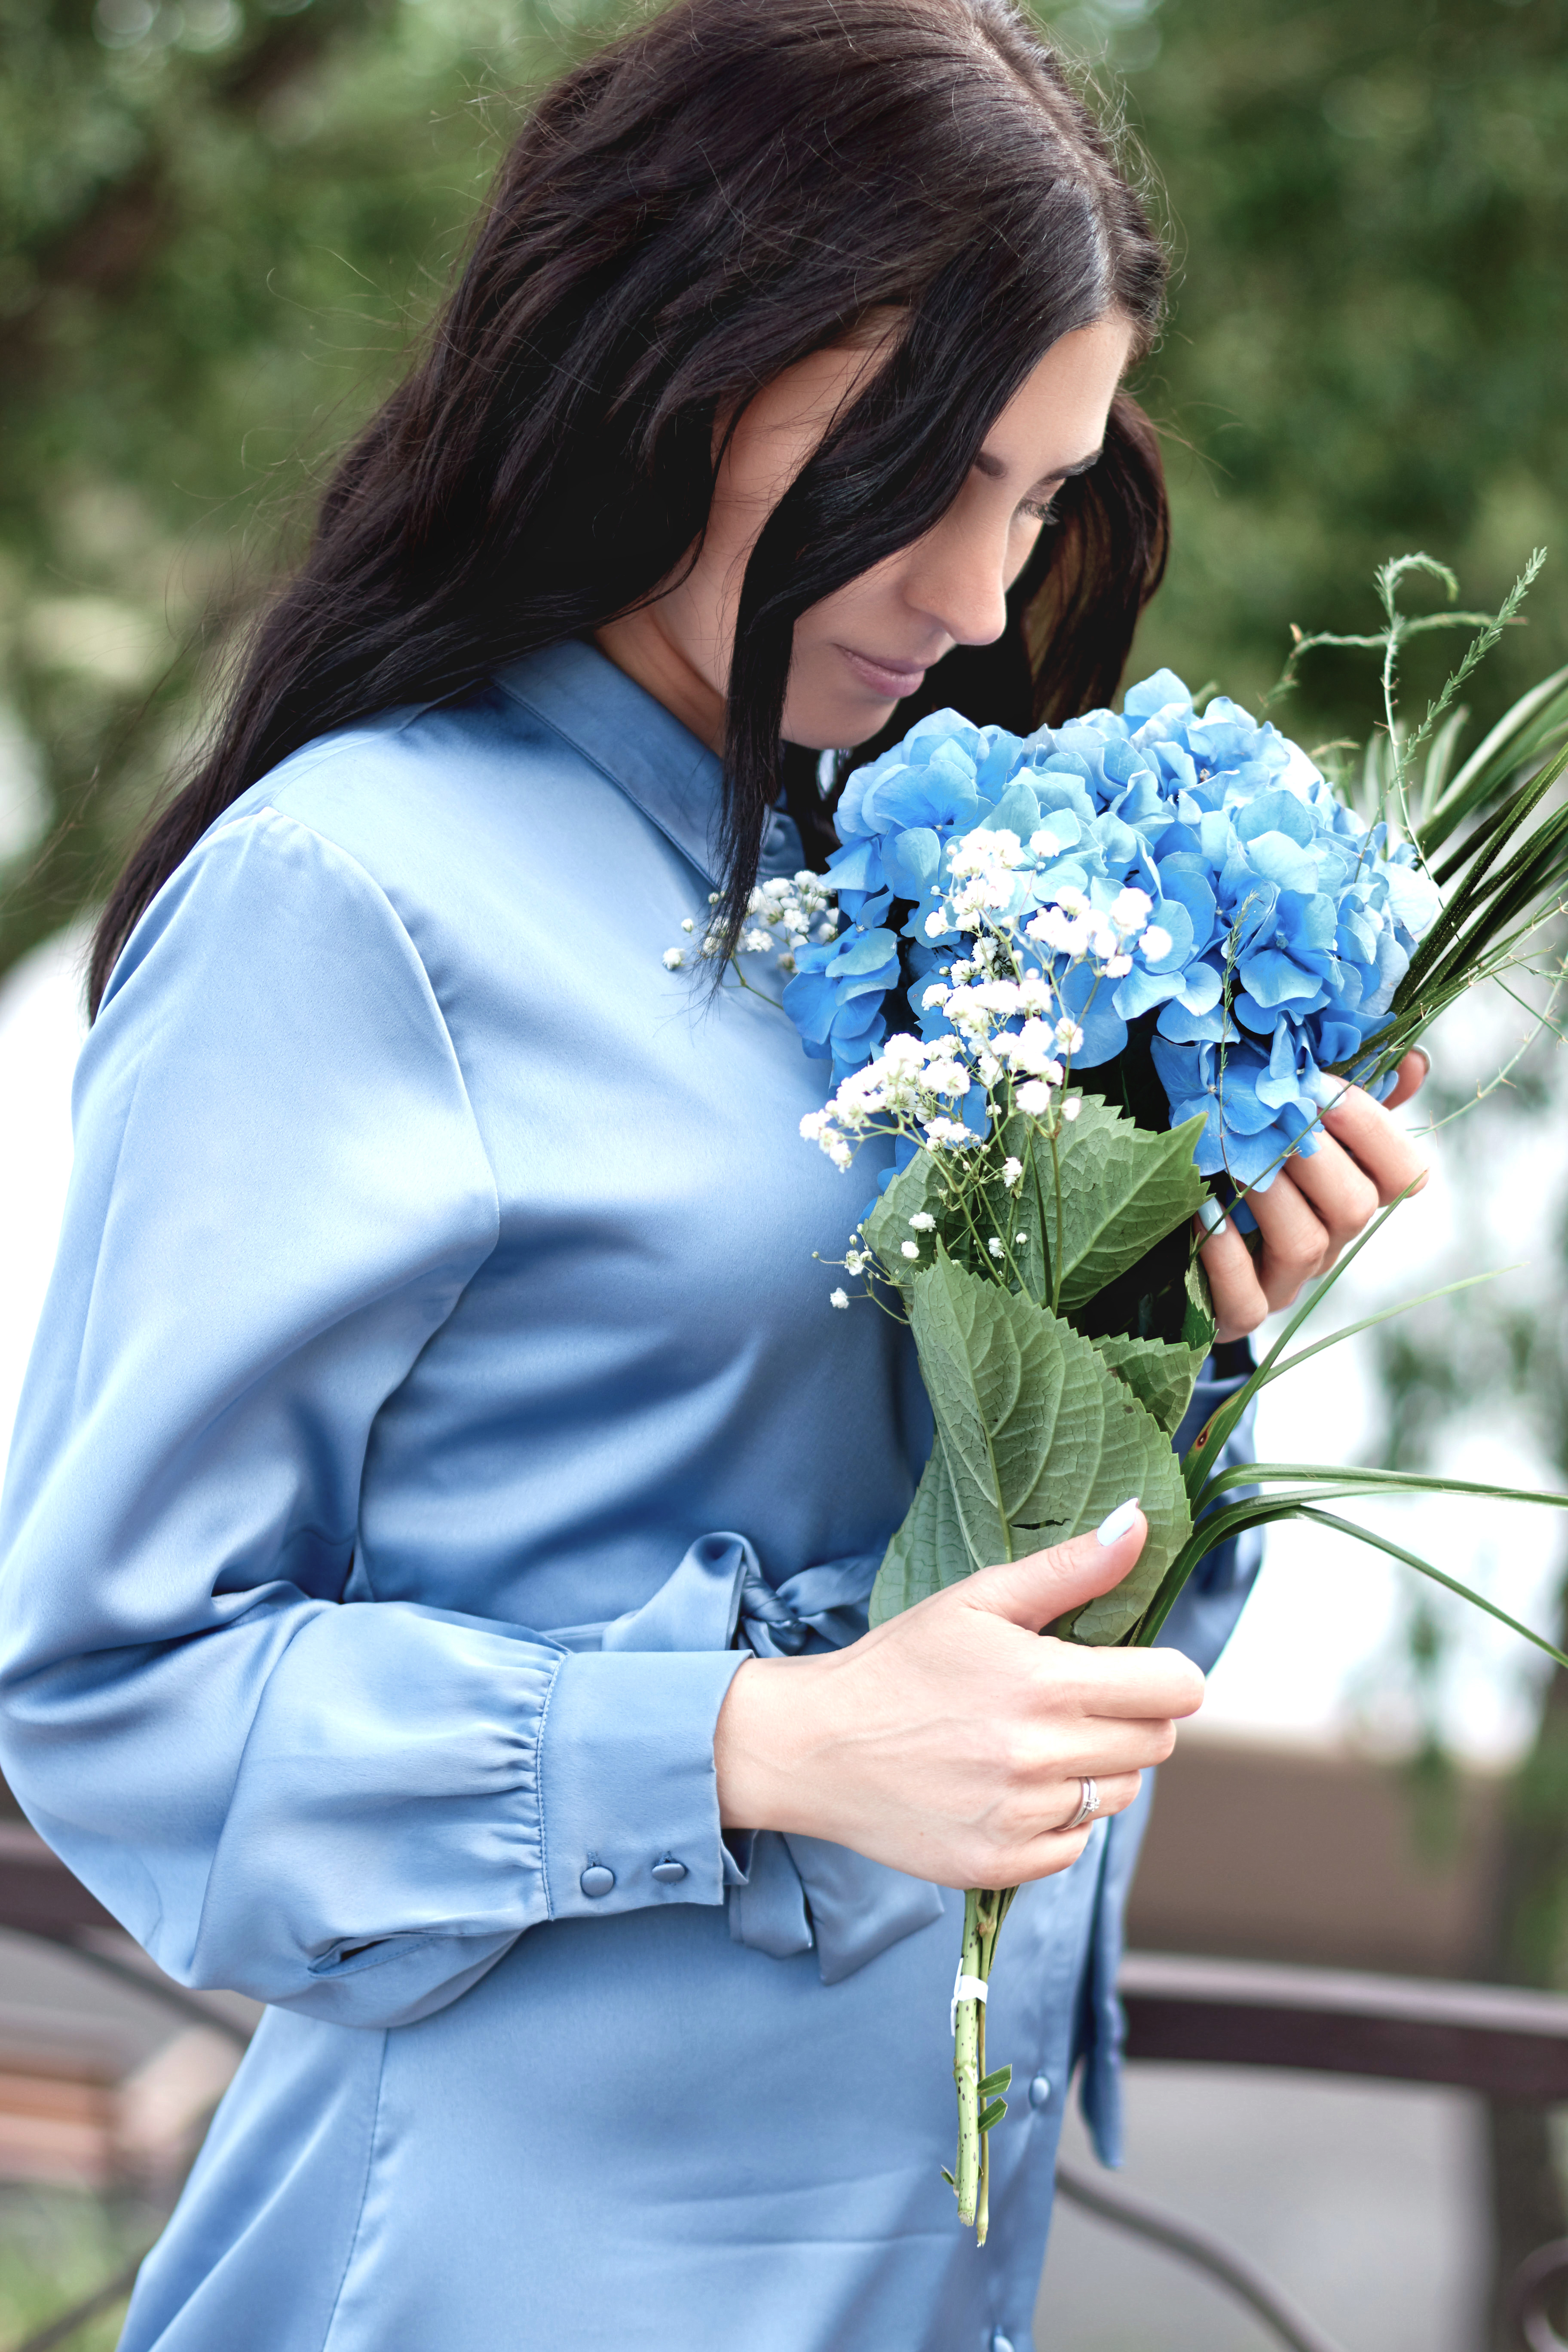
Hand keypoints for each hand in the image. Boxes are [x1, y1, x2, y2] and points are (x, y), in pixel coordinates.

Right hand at [712, 1510, 1202, 1888]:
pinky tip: (1008, 1787)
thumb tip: (1138, 1526)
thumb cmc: (900, 1664)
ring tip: (1032, 1742)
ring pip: (1118, 1796)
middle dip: (1130, 1717)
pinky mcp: (1000, 1865)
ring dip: (1094, 1769)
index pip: (1177, 1690)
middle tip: (1071, 1702)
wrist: (816, 1746)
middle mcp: (1040, 1757)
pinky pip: (1074, 1844)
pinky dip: (1057, 1819)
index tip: (1135, 1669)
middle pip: (1156, 1744)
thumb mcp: (979, 1599)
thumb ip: (1070, 1568)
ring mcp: (1021, 1819)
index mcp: (1045, 1684)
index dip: (1166, 1675)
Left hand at [1200, 1048, 1429, 1344]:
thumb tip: (1411, 1061)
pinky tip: (1203, 1210)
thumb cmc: (1234, 1154)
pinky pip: (1247, 1299)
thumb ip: (1346, 1092)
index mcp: (1350, 1192)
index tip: (1325, 1087)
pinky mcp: (1236, 1316)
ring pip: (1304, 1246)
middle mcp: (1328, 1240)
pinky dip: (1225, 1254)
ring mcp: (1285, 1282)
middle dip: (1313, 1154)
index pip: (1405, 1174)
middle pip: (1355, 1207)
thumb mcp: (1287, 1118)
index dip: (1375, 1129)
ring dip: (1270, 1194)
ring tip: (1231, 1157)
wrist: (1160, 1229)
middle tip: (1271, 1114)